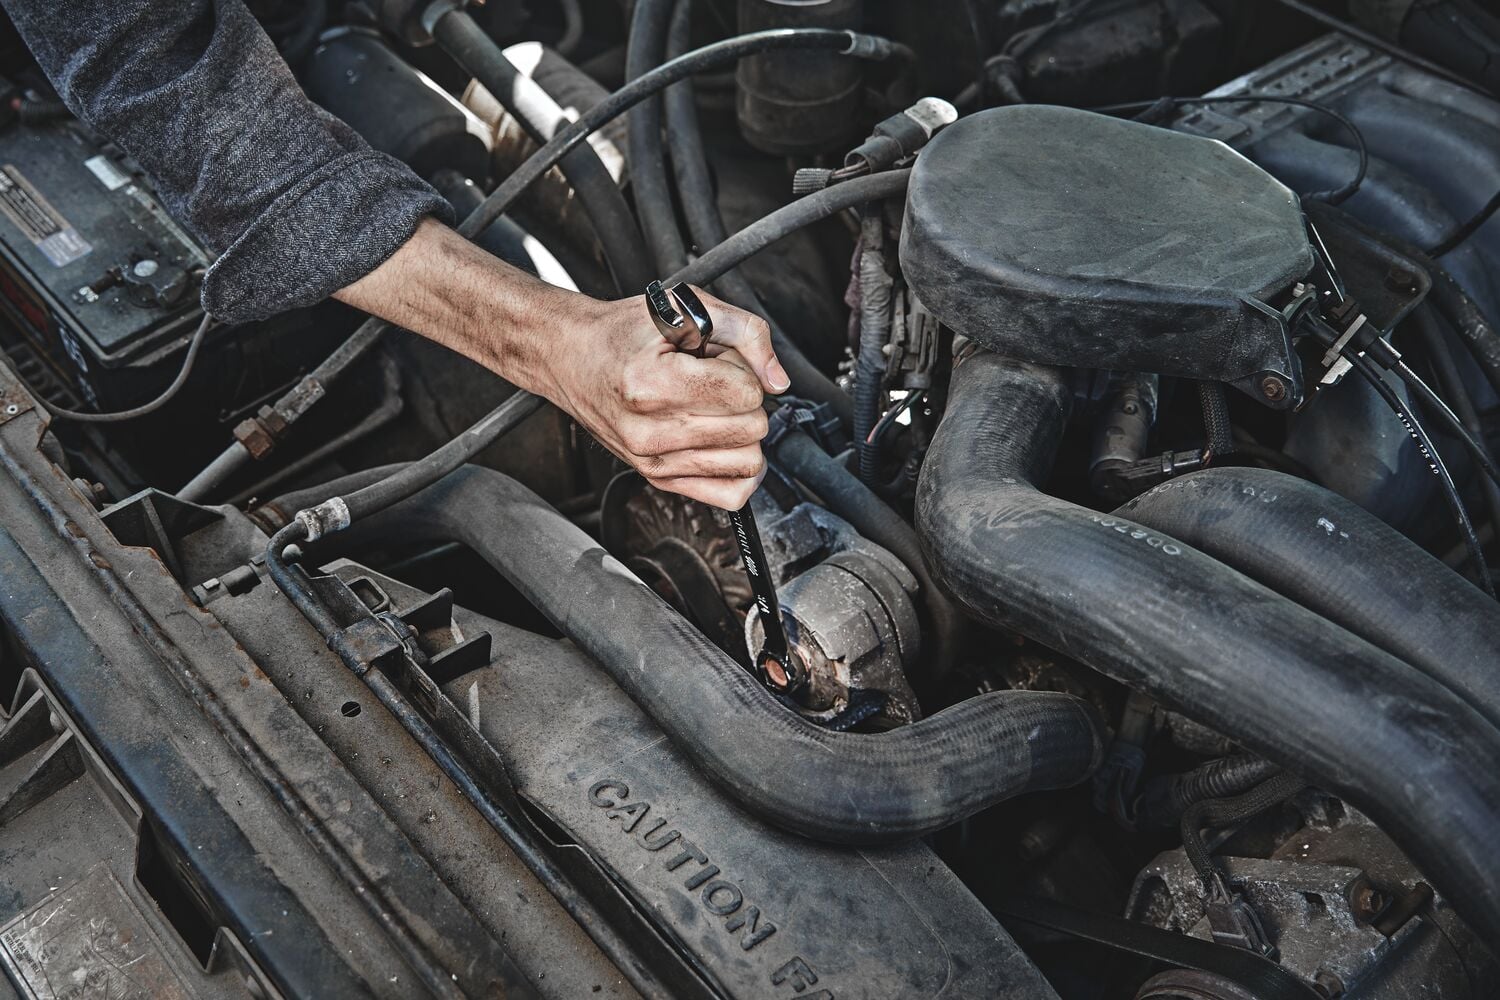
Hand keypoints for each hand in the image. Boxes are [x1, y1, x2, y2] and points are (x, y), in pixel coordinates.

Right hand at [541, 288, 788, 508]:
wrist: (571, 358)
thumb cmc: (622, 333)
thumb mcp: (685, 308)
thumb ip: (745, 332)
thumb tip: (778, 380)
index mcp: (653, 385)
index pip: (746, 393)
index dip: (743, 370)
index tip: (719, 362)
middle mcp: (650, 431)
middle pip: (751, 428)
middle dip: (745, 400)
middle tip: (715, 383)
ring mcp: (653, 461)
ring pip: (748, 461)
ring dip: (741, 432)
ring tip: (711, 409)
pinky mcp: (658, 479)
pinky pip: (729, 495)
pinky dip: (740, 470)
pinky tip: (727, 444)